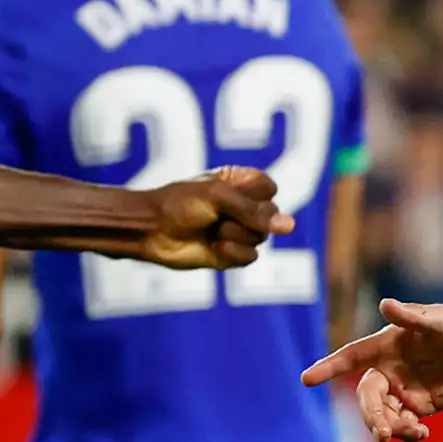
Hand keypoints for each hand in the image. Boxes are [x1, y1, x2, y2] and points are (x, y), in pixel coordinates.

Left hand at [141, 167, 294, 269]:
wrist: (151, 230)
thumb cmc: (180, 204)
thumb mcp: (218, 197)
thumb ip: (254, 211)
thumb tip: (291, 227)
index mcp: (242, 184)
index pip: (270, 189)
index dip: (255, 195)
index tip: (231, 195)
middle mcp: (244, 207)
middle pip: (270, 215)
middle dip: (245, 219)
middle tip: (218, 216)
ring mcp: (239, 231)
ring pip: (261, 238)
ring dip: (235, 236)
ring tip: (213, 231)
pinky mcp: (231, 254)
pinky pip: (251, 257)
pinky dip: (233, 253)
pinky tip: (214, 248)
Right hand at [300, 298, 442, 441]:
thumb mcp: (441, 319)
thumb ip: (413, 317)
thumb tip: (385, 305)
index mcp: (389, 345)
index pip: (352, 356)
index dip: (329, 366)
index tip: (306, 379)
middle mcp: (392, 368)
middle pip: (367, 396)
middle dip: (371, 415)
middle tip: (384, 432)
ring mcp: (406, 387)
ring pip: (385, 414)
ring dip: (391, 426)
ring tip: (414, 431)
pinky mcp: (424, 403)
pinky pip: (406, 423)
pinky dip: (408, 432)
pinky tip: (420, 433)